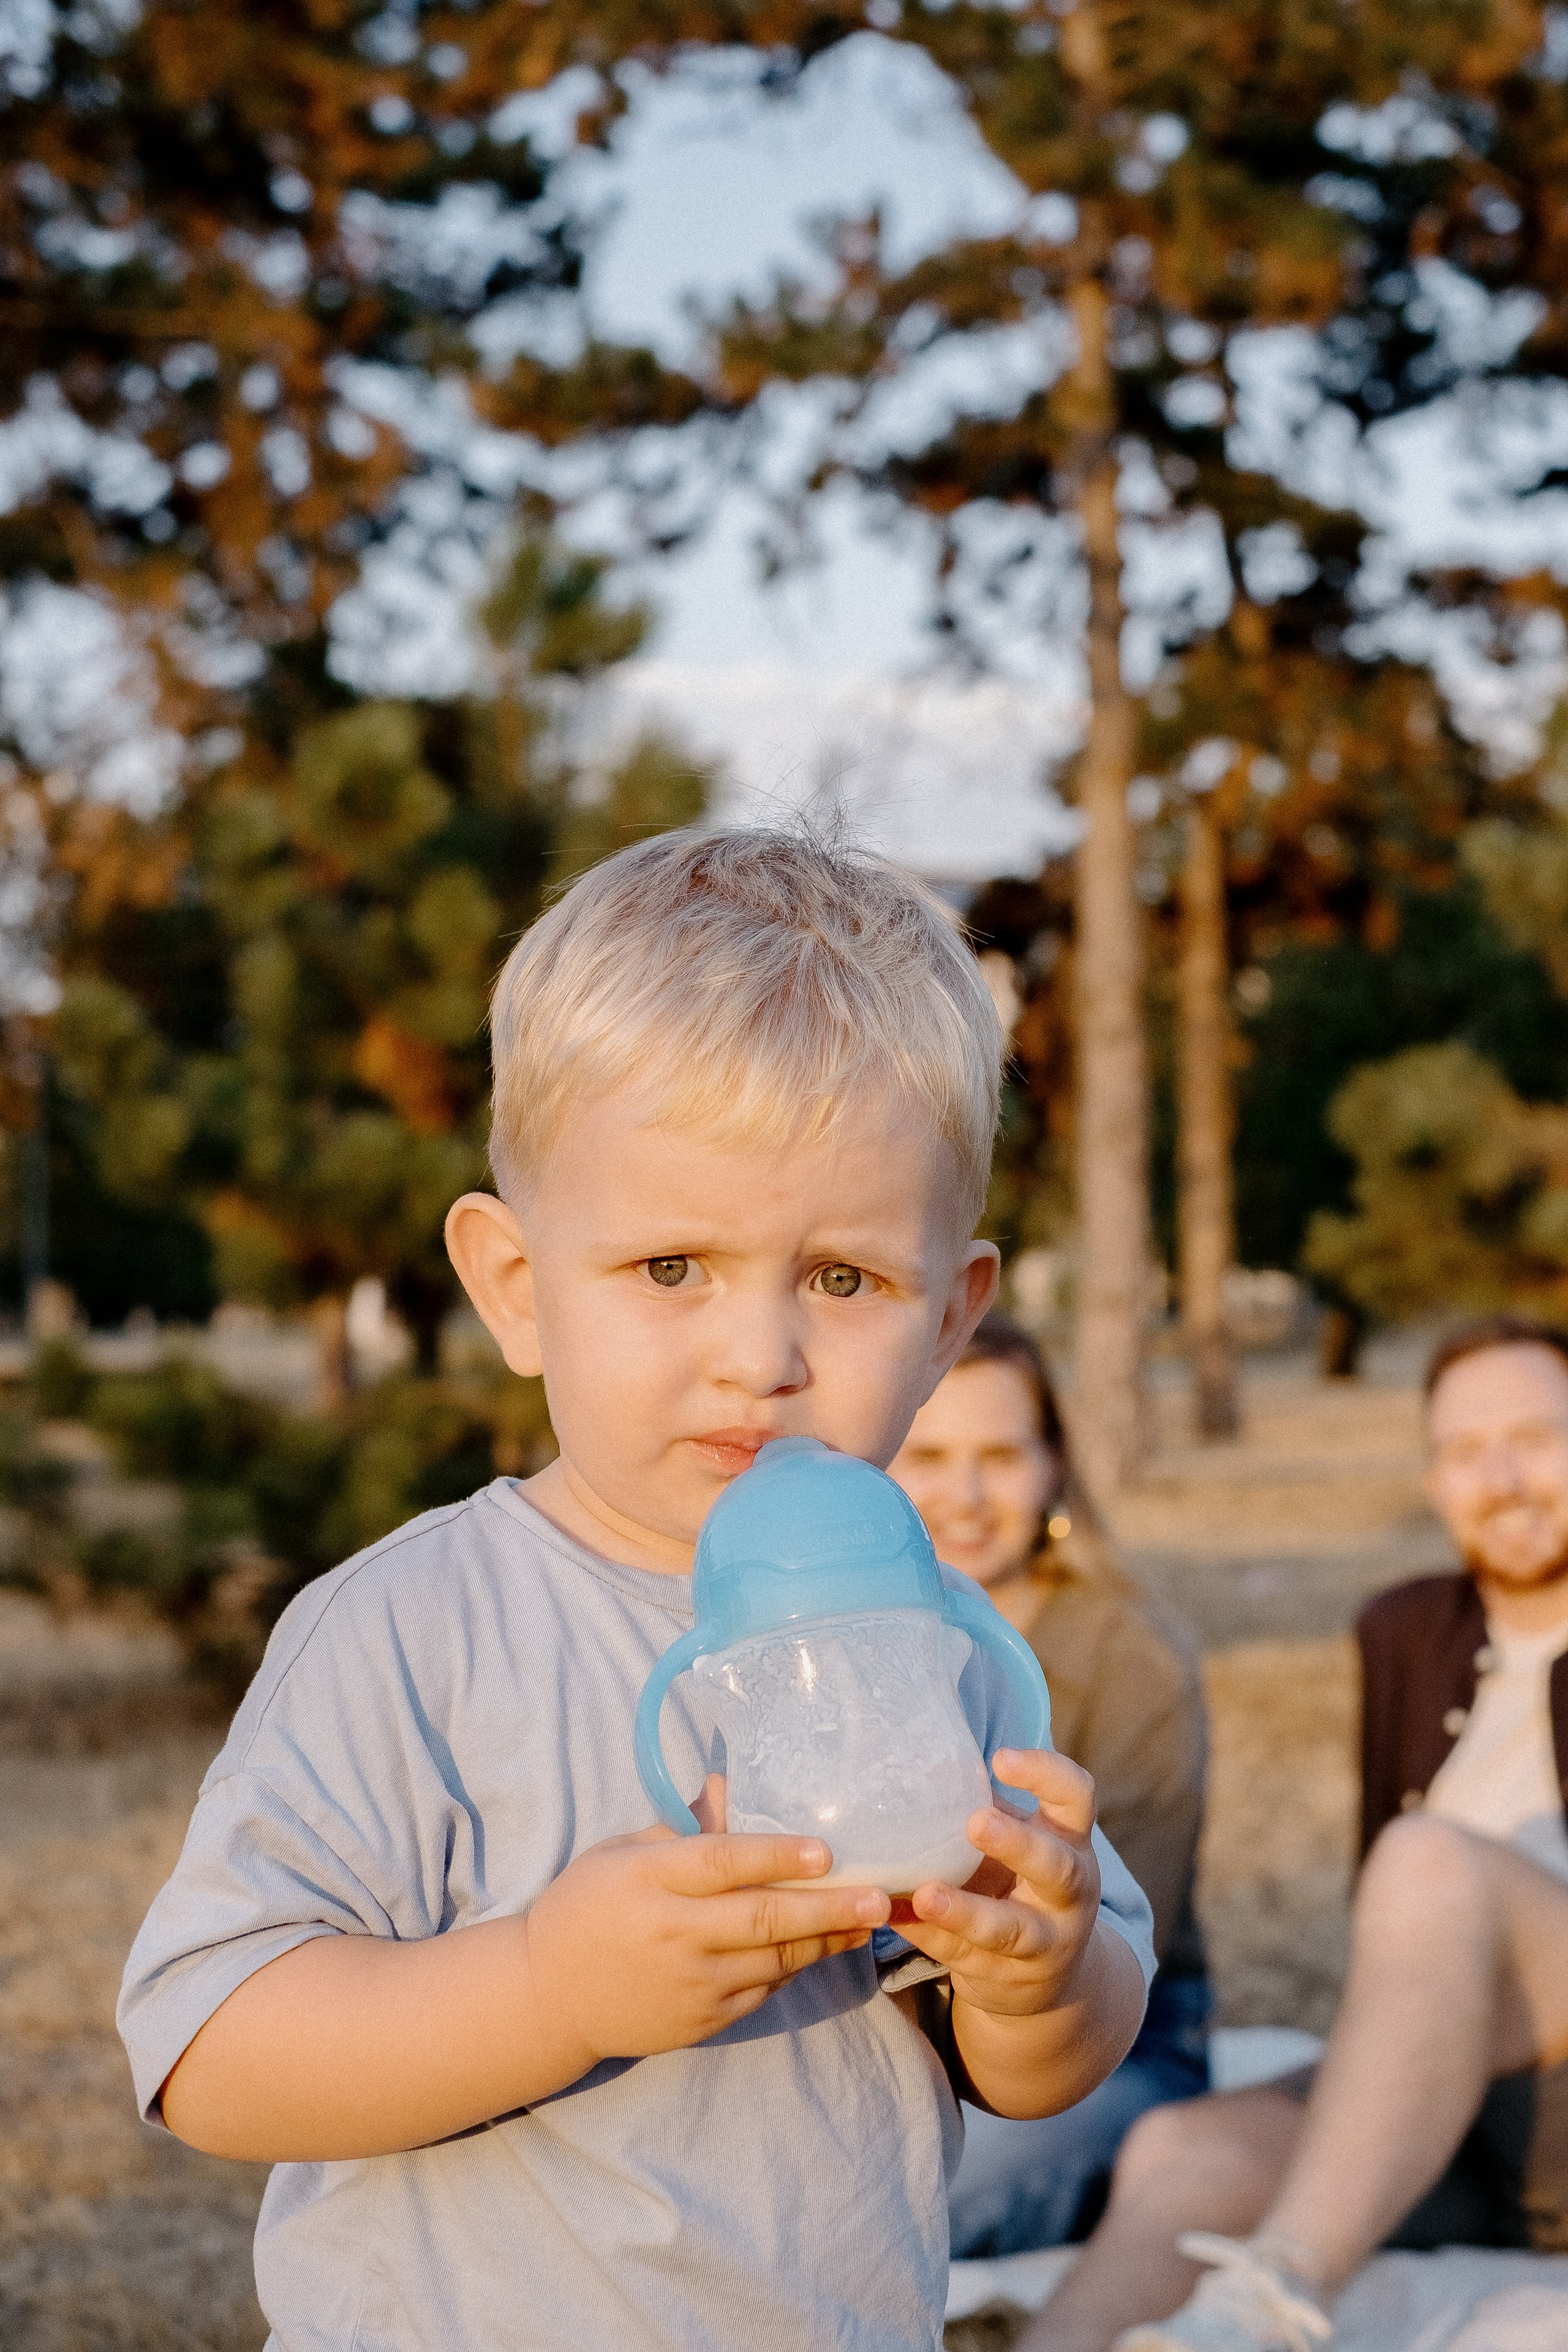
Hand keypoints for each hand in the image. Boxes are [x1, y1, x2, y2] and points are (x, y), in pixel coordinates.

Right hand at [523, 1776, 891, 2071]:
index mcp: (649, 1880)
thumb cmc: (585, 1908)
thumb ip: (681, 1827)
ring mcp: (689, 1982)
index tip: (827, 1850)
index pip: (723, 1863)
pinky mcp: (700, 2020)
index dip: (777, 1854)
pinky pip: (760, 1991)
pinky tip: (822, 1947)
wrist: (544, 1997)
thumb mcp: (620, 1853)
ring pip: (772, 1959)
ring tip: (868, 1920)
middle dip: (827, 1907)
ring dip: (825, 1939)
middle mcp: (673, 1933)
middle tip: (878, 1896)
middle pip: (762, 1917)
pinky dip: (793, 1968)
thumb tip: (731, 1785)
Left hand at [890, 1747, 1099, 2020]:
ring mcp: (1044, 1942)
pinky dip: (927, 1937)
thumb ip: (982, 1805)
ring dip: (967, 1912)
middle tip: (976, 1822)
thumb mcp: (1018, 1842)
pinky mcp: (1007, 1978)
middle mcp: (1069, 1894)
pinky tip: (893, 1918)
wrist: (1046, 1981)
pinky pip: (963, 1957)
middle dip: (1018, 1845)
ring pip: (1011, 1929)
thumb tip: (922, 1757)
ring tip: (926, 1894)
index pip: (1076, 1797)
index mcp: (1071, 1842)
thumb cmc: (1019, 1881)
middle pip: (1056, 1867)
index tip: (1000, 1758)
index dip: (1046, 1773)